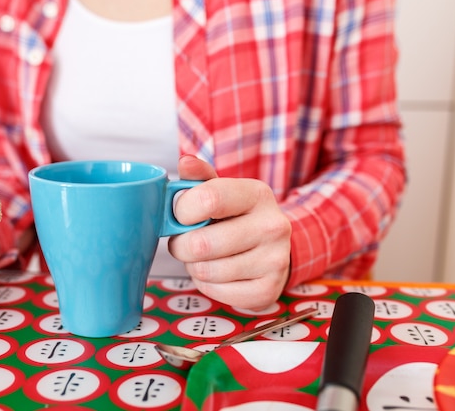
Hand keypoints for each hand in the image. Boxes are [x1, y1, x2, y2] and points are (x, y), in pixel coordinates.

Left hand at [169, 155, 291, 309]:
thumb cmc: (237, 217)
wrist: (274, 249)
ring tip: (205, 257)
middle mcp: (272, 226)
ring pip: (205, 270)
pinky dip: (208, 285)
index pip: (209, 198)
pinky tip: (218, 273)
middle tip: (185, 242)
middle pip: (201, 243)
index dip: (182, 210)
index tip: (181, 215)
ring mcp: (274, 260)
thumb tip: (185, 162)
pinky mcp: (268, 289)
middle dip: (181, 245)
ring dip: (193, 266)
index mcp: (258, 194)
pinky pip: (216, 292)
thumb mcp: (222, 191)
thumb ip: (199, 178)